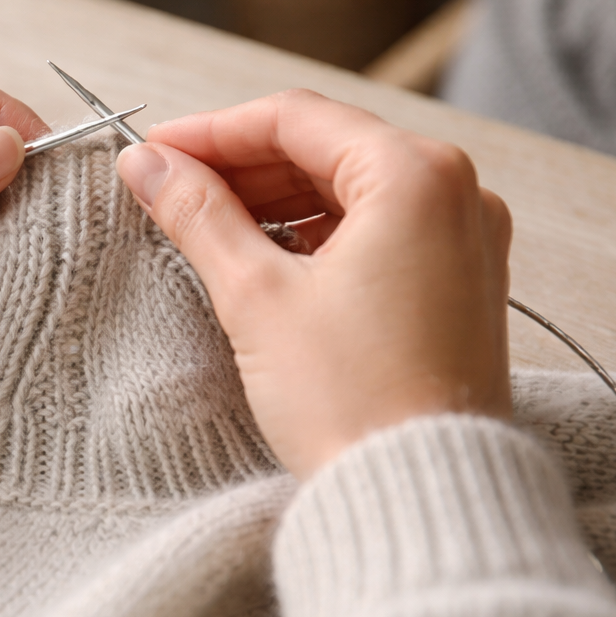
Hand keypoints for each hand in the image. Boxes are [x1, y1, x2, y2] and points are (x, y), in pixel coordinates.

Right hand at [115, 89, 512, 480]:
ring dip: (277, 199)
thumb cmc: (352, 401)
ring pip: (353, 188)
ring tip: (206, 224)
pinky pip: (381, 230)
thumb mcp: (256, 296)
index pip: (295, 119)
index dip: (211, 131)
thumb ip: (199, 215)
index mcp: (416, 175)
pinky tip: (266, 255)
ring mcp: (467, 239)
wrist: (420, 497)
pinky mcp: (462, 284)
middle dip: (242, 165)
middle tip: (169, 188)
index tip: (154, 151)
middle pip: (328, 147)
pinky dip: (319, 233)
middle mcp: (458, 193)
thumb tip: (148, 165)